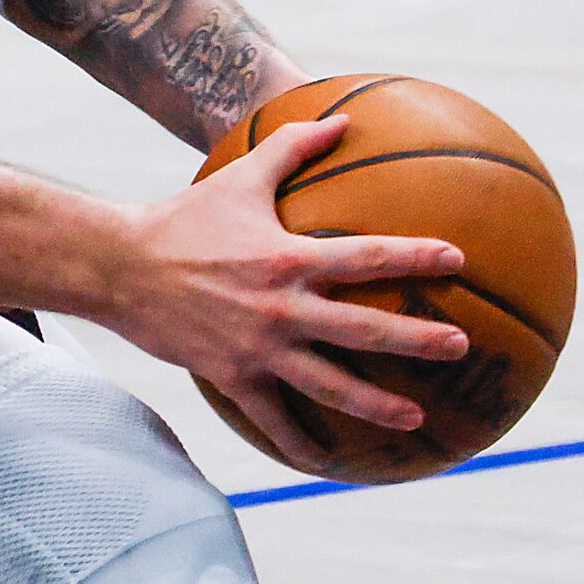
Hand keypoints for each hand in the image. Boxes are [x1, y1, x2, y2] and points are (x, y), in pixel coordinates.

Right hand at [95, 114, 468, 473]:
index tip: (456, 259)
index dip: (414, 257)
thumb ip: (293, 147)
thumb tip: (340, 119)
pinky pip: (274, 420)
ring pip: (330, 385)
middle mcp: (281, 307)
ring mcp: (259, 348)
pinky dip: (302, 444)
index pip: (366, 257)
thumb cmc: (185, 217)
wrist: (121, 267)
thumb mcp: (241, 176)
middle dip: (417, 340)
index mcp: (289, 258)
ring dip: (377, 405)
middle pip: (364, 329)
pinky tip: (330, 463)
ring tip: (417, 419)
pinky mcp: (234, 377)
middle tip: (461, 346)